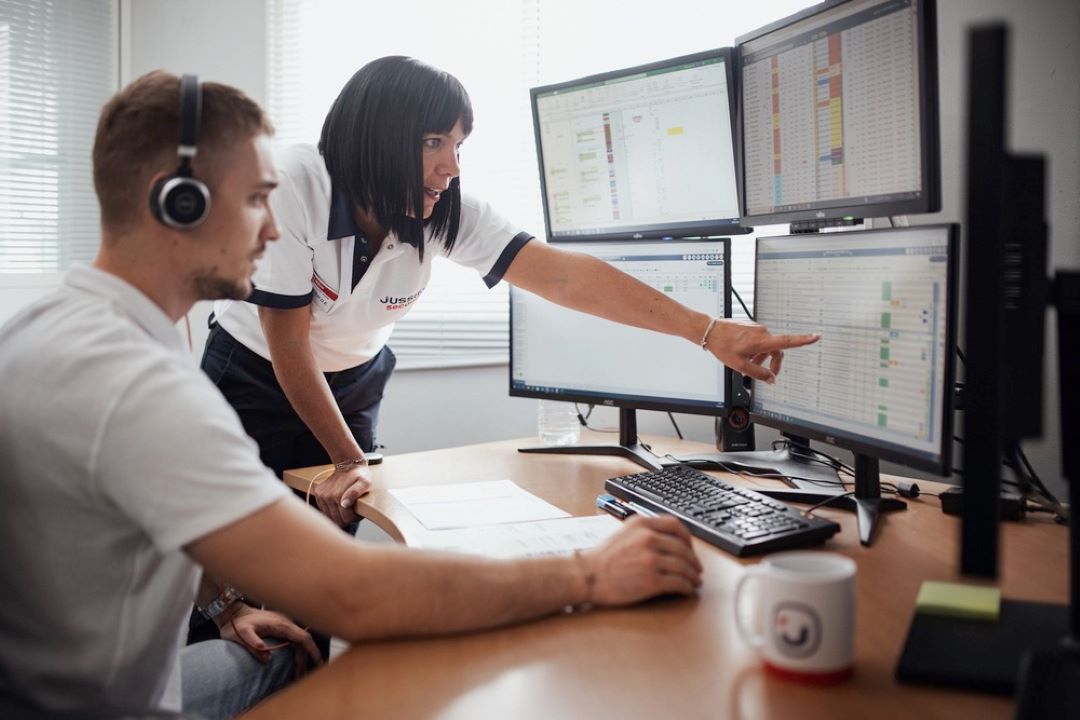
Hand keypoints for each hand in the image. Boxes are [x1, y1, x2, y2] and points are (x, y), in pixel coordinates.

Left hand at [218, 604, 321, 677]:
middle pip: (302, 643)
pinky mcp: (280, 628)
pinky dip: (295, 652)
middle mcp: (286, 623)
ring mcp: (284, 625)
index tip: (318, 662)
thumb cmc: (236, 624)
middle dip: (304, 660)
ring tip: (297, 674)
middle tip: (300, 677)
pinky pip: (293, 641)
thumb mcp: (242, 634)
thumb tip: (268, 659)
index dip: (312, 650)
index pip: (303, 638)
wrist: (232, 613)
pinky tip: (293, 662)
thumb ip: (254, 644)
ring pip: (298, 643)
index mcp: (281, 625)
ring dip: (300, 658)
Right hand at [312, 464, 372, 525]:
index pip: (346, 520)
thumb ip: (355, 492)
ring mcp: (322, 496)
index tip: (358, 511)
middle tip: (353, 509)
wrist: (348, 464)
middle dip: (346, 518)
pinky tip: (338, 504)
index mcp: (338, 496)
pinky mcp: (318, 494)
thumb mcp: (364, 482)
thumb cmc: (359, 475)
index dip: (354, 518)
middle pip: (337, 520)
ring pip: (330, 517)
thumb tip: (344, 504)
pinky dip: (331, 511)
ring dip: (338, 515)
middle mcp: (327, 497)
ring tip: (346, 506)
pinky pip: (324, 511)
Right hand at [584, 515, 702, 605]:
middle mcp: (648, 538)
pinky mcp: (651, 581)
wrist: (587, 576)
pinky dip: (687, 587)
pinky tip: (687, 590)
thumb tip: (669, 541)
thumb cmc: (603, 558)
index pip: (676, 525)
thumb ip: (645, 531)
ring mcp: (650, 560)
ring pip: (684, 567)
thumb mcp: (624, 532)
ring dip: (693, 576)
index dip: (688, 538)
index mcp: (642, 524)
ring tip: (695, 581)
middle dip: (694, 561)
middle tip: (697, 569)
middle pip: (683, 549)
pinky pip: (678, 583)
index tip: (690, 548)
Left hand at [706, 318, 819, 383]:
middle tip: (765, 375)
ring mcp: (756, 328)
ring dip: (762, 357)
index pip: (787, 341)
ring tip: (748, 364)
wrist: (709, 331)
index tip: (817, 336)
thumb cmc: (723, 346)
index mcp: (761, 341)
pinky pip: (759, 340)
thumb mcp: (739, 365)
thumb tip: (771, 379)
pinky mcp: (751, 327)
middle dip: (772, 363)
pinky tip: (744, 355)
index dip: (804, 340)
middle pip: (776, 350)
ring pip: (767, 346)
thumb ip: (758, 373)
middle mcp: (762, 332)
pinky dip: (756, 350)